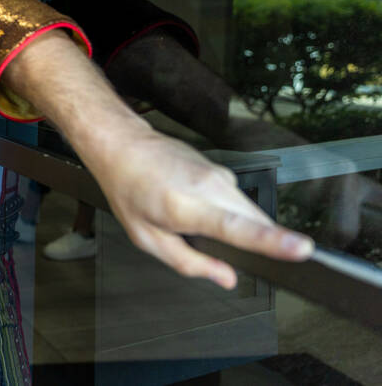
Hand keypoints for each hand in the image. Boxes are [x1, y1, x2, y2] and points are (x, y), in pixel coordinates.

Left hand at [89, 125, 313, 289]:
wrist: (124, 146)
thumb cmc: (128, 189)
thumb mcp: (146, 237)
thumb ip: (189, 262)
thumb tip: (226, 278)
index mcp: (185, 206)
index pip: (237, 227)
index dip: (272, 240)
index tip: (300, 249)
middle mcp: (208, 187)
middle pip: (255, 222)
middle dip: (255, 243)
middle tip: (217, 246)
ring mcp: (219, 174)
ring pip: (250, 212)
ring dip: (238, 226)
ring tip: (196, 221)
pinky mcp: (223, 170)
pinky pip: (239, 199)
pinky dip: (230, 211)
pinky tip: (198, 206)